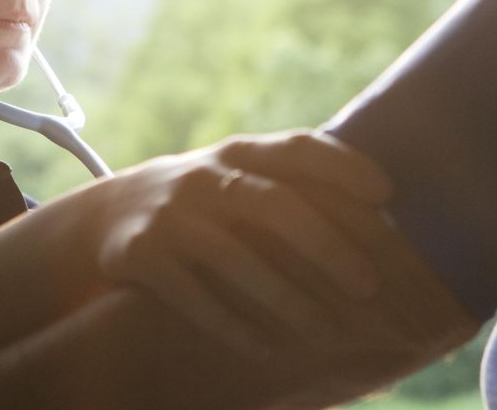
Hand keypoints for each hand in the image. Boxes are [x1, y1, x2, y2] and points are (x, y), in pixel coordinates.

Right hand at [86, 130, 391, 356]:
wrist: (109, 216)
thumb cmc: (207, 202)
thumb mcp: (241, 178)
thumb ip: (296, 186)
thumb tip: (387, 218)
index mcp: (241, 153)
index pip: (297, 148)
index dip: (342, 166)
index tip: (387, 194)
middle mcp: (206, 176)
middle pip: (275, 205)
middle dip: (327, 246)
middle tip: (371, 285)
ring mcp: (172, 214)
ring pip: (235, 257)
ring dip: (286, 299)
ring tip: (327, 333)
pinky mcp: (141, 254)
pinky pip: (193, 295)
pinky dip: (232, 325)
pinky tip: (267, 349)